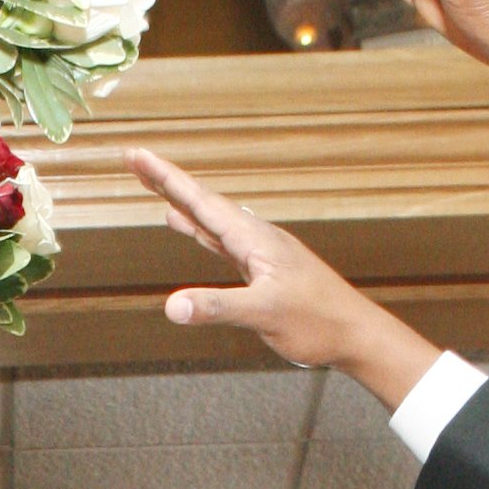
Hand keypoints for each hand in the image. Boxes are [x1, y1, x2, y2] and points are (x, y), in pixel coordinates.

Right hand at [126, 150, 435, 405]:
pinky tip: (191, 228)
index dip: (166, 178)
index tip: (138, 155)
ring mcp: (258, 253)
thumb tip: (173, 306)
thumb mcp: (263, 314)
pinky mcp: (261, 271)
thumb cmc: (317, 322)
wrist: (353, 333)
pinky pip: (221, 242)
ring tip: (156, 188)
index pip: (200, 202)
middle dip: (166, 181)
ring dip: (182, 203)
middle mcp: (254, 238)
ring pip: (210, 220)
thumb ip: (217, 307)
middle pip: (202, 203)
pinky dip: (200, 230)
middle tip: (135, 160)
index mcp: (253, 240)